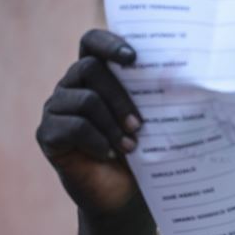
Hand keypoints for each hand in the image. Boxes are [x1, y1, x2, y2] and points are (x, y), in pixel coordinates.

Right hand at [36, 29, 143, 217]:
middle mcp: (72, 85)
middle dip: (120, 97)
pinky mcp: (47, 133)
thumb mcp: (150, 119)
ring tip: (129, 147)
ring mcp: (56, 108)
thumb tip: (187, 77)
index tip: (133, 59)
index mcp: (96, 74)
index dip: (109, 43)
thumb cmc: (139, 150)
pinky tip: (108, 154)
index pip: (92, 41)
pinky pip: (72, 127)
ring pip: (85, 99)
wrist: (122, 192)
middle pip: (90, 68)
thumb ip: (154, 95)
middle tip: (139, 125)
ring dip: (112, 125)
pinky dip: (97, 142)